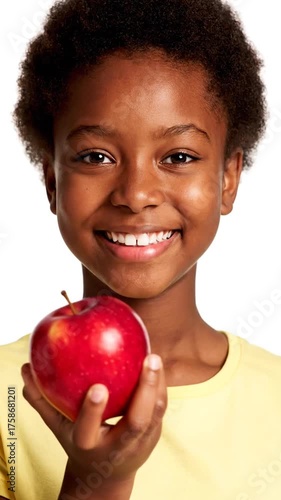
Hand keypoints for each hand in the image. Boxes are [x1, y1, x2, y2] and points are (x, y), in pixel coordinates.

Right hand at [21, 353, 166, 494]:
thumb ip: (42, 401)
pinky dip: (161, 386)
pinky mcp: (154, 436)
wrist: (107, 474)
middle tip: (150, 359)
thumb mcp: (58, 427)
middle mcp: (117, 447)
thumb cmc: (79, 442)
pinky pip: (161, 410)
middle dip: (145, 391)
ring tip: (154, 357)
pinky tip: (156, 363)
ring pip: (155, 415)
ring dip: (158, 385)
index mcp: (89, 445)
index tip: (97, 387)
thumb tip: (26, 370)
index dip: (93, 411)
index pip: (88, 431)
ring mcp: (139, 444)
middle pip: (136, 423)